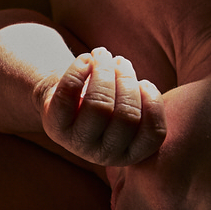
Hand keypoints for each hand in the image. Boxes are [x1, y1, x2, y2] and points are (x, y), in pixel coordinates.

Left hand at [39, 47, 164, 166]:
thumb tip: (145, 88)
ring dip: (104, 71)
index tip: (144, 81)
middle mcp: (106, 155)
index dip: (153, 102)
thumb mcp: (128, 108)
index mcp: (131, 153)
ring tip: (103, 55)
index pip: (154, 133)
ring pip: (98, 106)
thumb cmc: (106, 103)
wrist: (64, 102)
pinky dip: (78, 71)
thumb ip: (143, 102)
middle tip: (120, 61)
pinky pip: (67, 96)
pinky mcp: (55, 127)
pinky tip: (86, 59)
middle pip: (126, 115)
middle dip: (126, 80)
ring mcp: (78, 143)